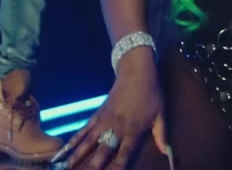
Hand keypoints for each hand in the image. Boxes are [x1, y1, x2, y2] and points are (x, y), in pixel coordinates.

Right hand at [55, 67, 170, 169]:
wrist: (136, 71)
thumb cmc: (151, 93)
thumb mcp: (161, 113)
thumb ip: (161, 134)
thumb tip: (165, 153)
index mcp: (133, 129)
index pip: (125, 153)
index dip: (119, 166)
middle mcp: (116, 127)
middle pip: (103, 149)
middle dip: (95, 164)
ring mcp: (104, 120)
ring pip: (88, 140)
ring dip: (77, 154)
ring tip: (66, 166)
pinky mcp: (98, 113)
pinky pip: (84, 128)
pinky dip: (75, 139)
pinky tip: (66, 148)